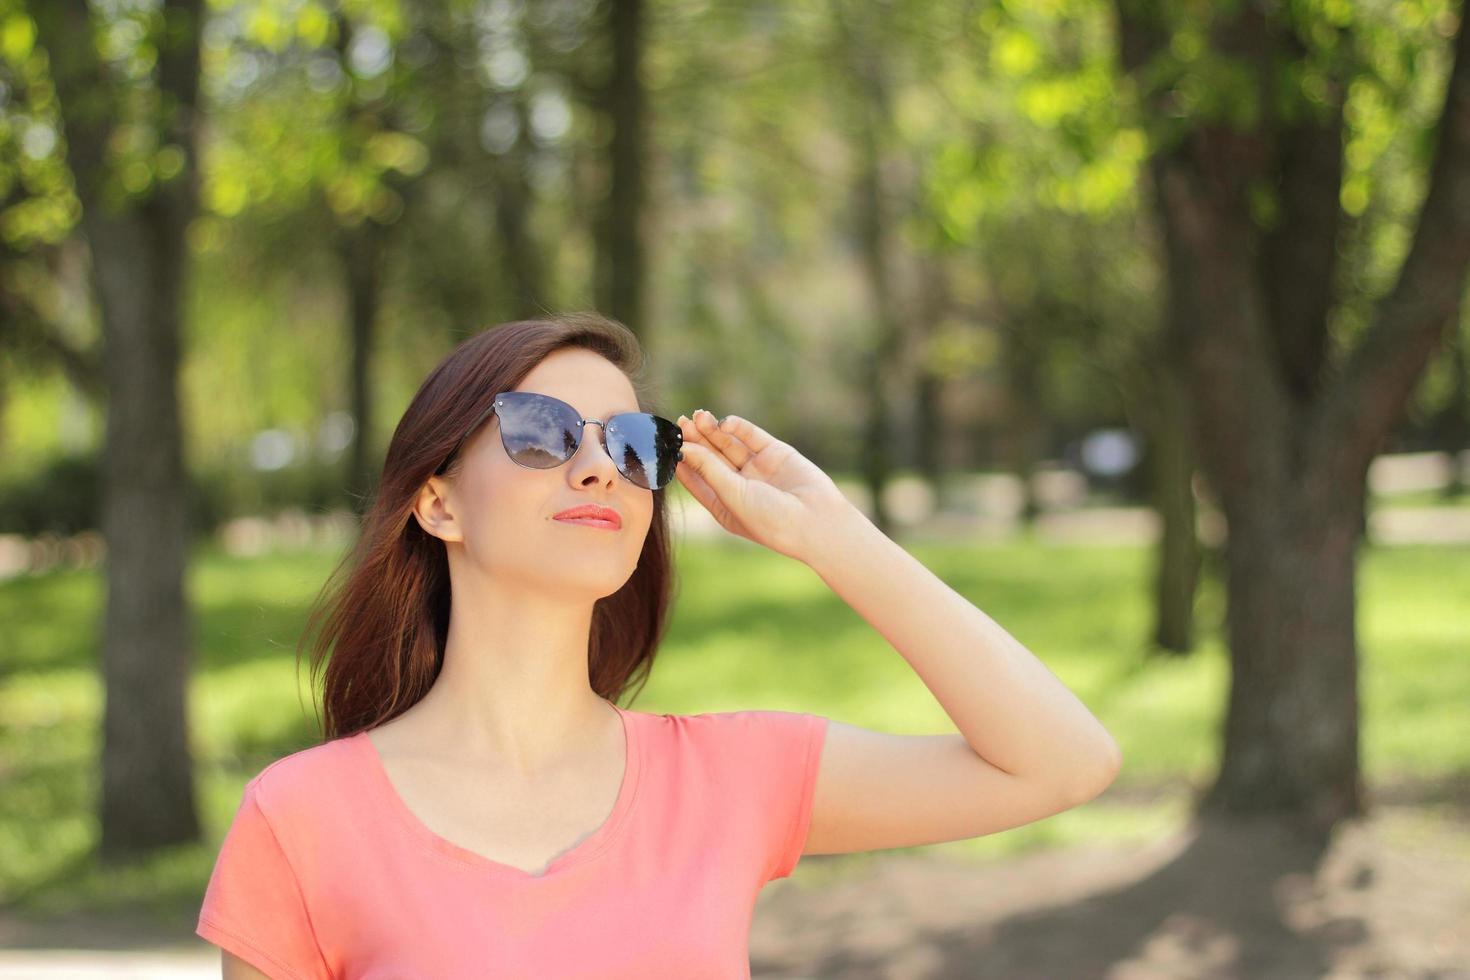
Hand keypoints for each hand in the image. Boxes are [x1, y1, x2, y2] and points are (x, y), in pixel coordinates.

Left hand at [673, 408, 852, 562]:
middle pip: (710, 458)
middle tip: (681, 423)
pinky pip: (751, 436)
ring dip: (713, 431)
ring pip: (728, 444)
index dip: (681, 462)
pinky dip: (738, 427)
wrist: (816, 521)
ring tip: (698, 416)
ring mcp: (757, 469)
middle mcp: (739, 486)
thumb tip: (684, 448)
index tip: (666, 445)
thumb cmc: (770, 520)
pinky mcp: (775, 453)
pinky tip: (725, 422)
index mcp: (724, 504)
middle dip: (696, 440)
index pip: (695, 479)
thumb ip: (709, 469)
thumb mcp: (732, 495)